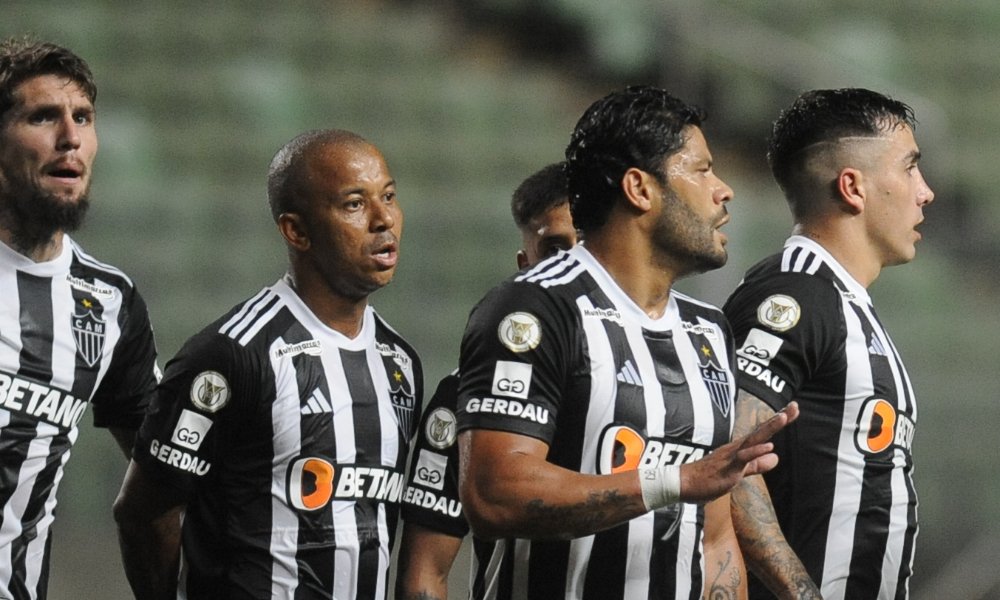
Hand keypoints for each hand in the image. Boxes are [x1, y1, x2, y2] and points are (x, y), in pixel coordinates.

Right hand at [679, 402, 797, 503]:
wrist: (685, 484)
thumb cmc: (709, 478)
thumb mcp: (739, 472)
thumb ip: (756, 464)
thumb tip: (775, 457)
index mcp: (741, 448)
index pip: (763, 432)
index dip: (778, 421)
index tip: (793, 409)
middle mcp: (738, 447)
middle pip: (762, 431)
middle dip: (779, 418)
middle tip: (795, 406)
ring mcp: (733, 456)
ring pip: (754, 439)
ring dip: (769, 428)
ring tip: (784, 417)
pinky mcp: (728, 467)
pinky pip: (743, 458)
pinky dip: (755, 451)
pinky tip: (769, 447)